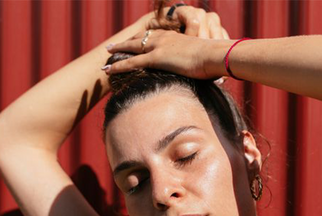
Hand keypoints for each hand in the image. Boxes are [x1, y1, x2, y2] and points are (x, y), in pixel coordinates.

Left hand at [103, 6, 230, 78]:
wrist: (215, 56)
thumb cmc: (214, 60)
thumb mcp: (203, 60)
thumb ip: (197, 64)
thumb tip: (201, 74)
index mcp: (176, 37)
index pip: (155, 36)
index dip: (143, 39)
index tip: (136, 41)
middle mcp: (164, 38)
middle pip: (140, 39)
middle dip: (126, 42)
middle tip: (114, 46)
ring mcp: (158, 47)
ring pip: (131, 48)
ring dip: (118, 51)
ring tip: (106, 54)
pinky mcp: (155, 58)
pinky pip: (132, 62)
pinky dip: (118, 66)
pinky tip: (107, 70)